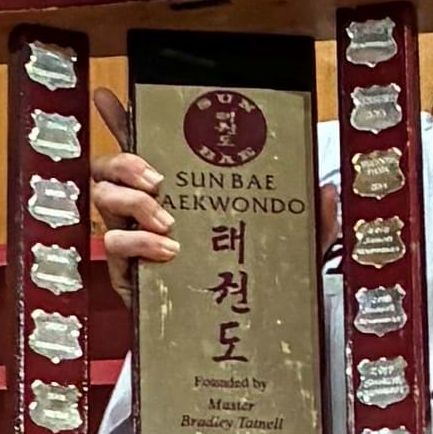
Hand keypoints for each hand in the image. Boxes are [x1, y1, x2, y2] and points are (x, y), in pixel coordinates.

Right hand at [90, 91, 338, 283]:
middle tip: (158, 179)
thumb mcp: (286, 249)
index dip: (122, 120)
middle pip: (109, 167)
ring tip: (166, 219)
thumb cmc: (252, 284)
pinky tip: (167, 250)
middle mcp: (144, 209)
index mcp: (177, 192)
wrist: (236, 338)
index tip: (110, 96)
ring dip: (132, 201)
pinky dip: (138, 242)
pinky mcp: (126, 272)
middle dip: (126, 162)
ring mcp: (131, 239)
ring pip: (104, 199)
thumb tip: (328, 192)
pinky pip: (114, 244)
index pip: (142, 147)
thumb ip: (310, 221)